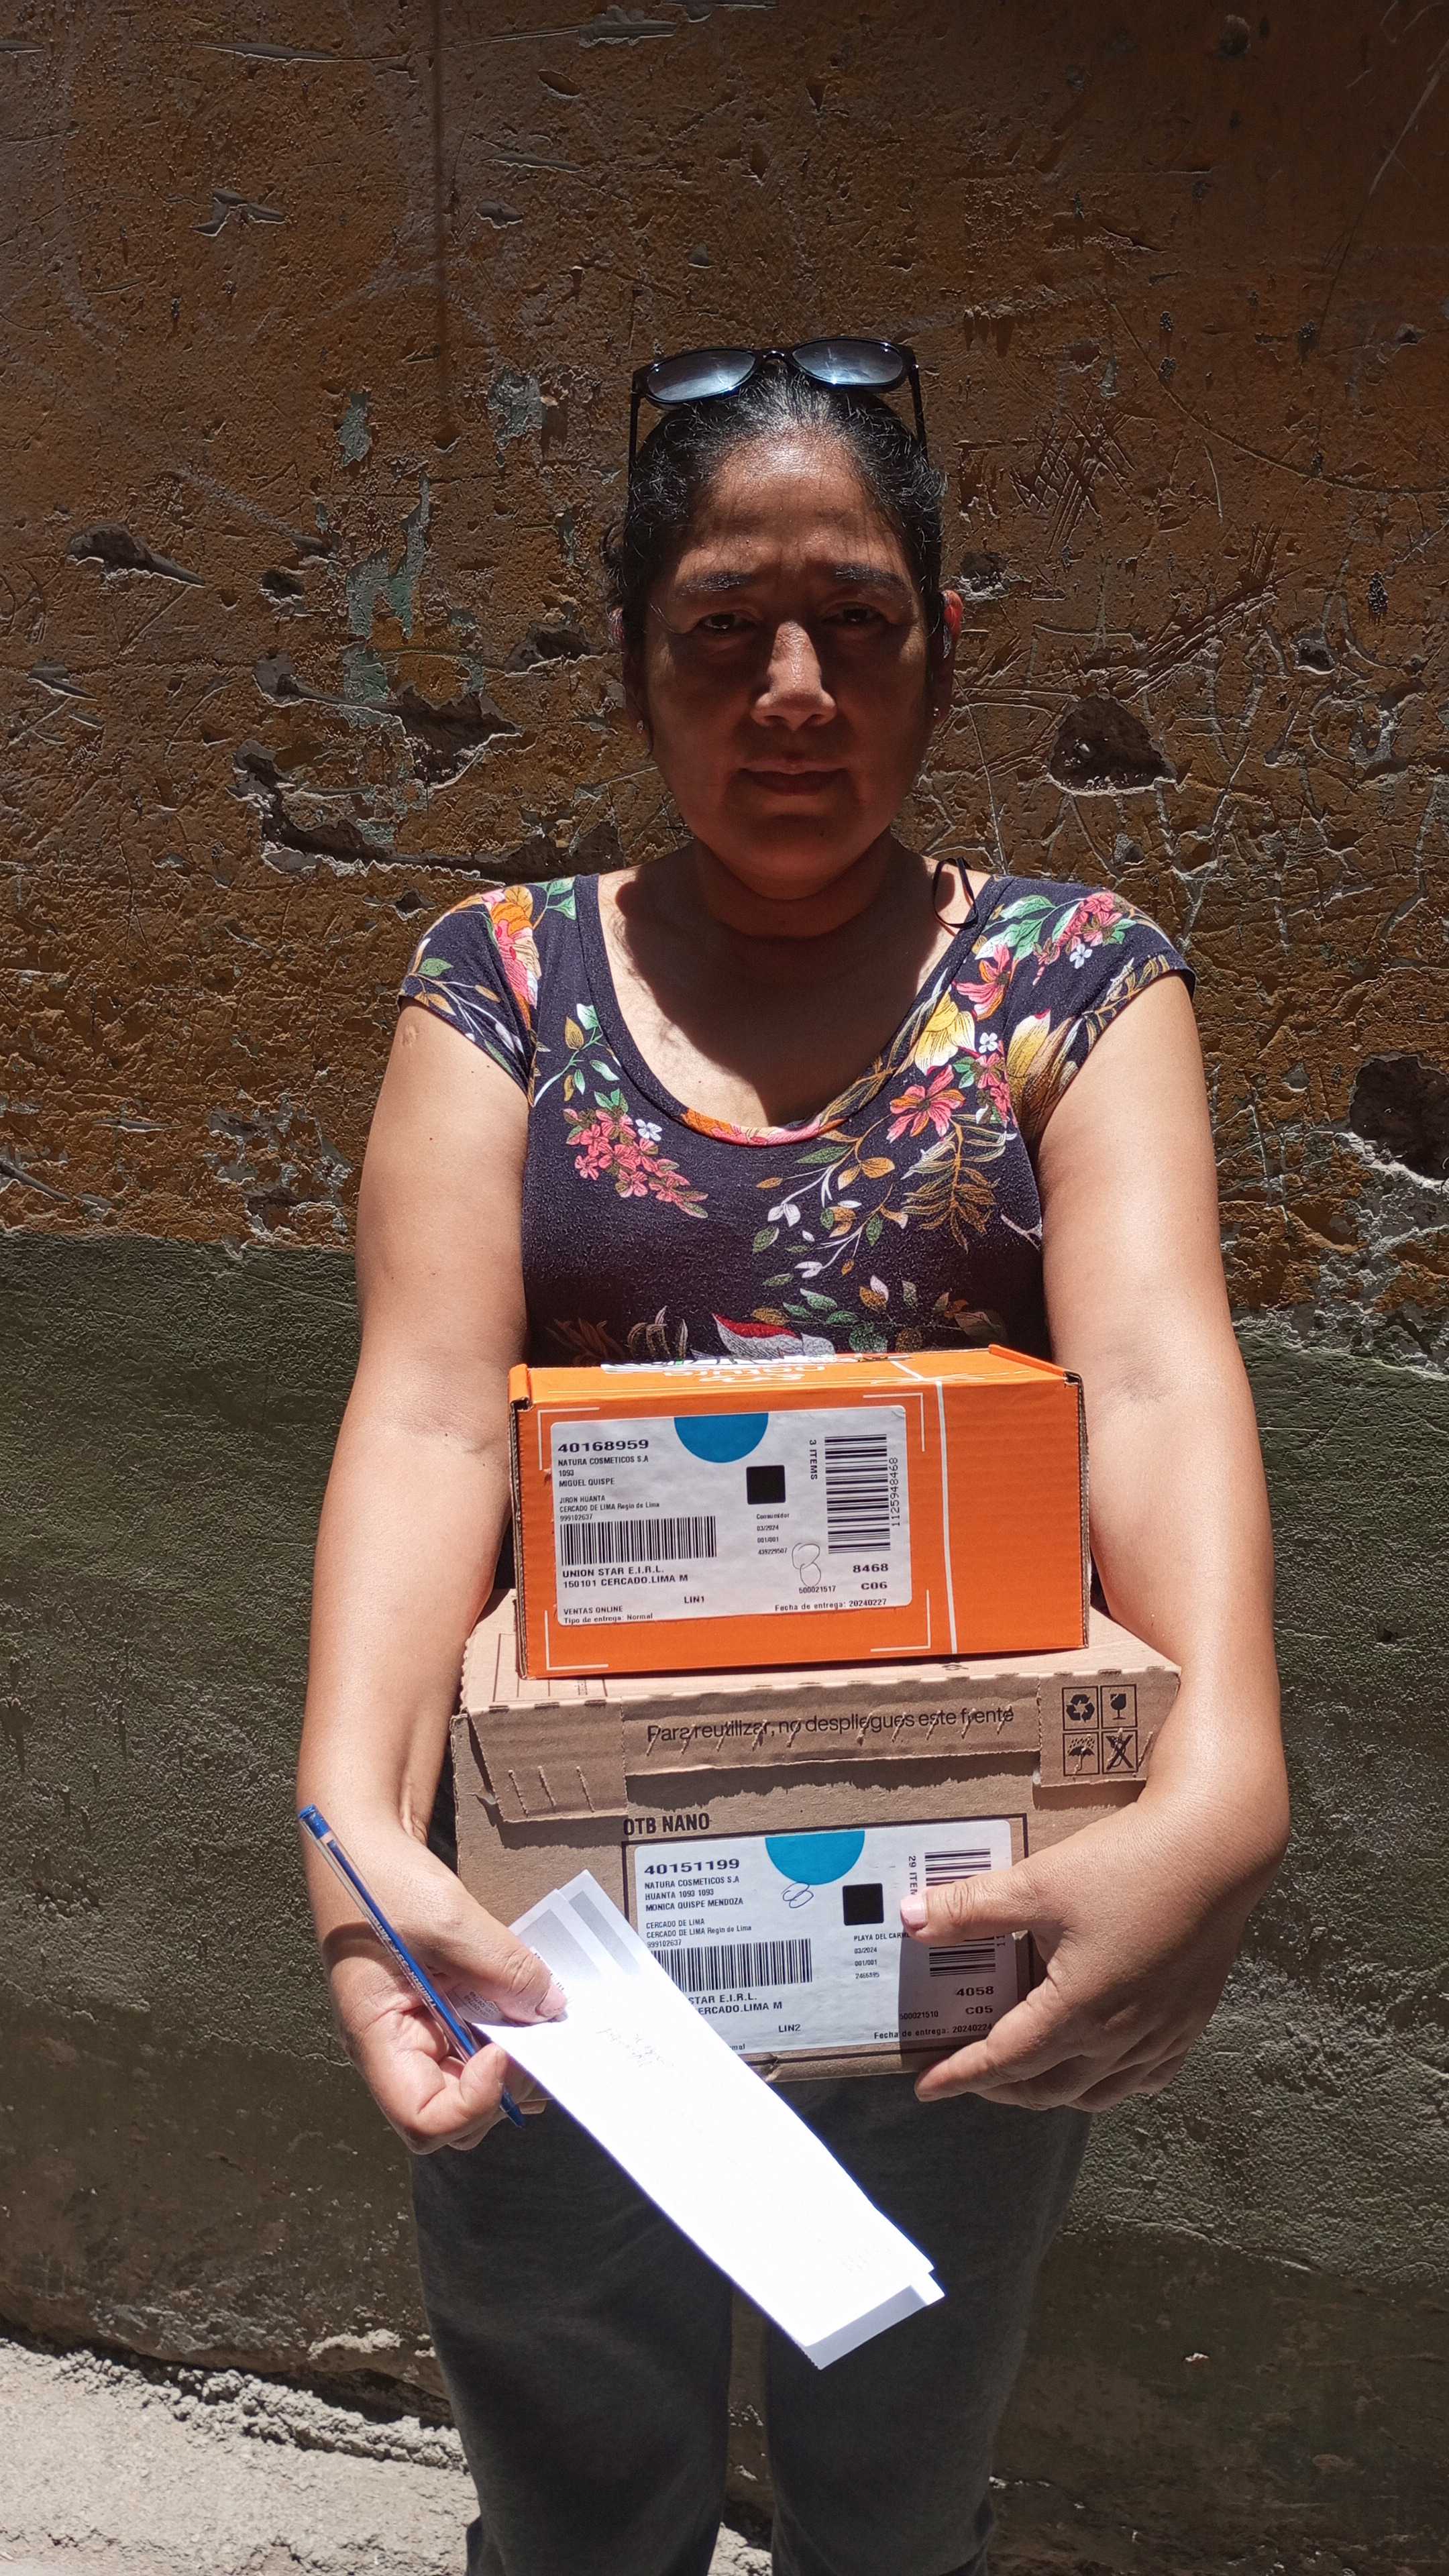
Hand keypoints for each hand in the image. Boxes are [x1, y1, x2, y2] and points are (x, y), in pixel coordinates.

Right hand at [310, 1821, 564, 2153]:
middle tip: (536, 2040)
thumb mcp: (448, 1919)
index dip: (472, 2103)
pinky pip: (475, 2045)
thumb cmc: (382, 1879)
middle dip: (500, 2091)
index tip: (501, 2052)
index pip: (423, 2119)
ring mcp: (416, 2033)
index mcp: (376, 2038)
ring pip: (469, 2085)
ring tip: (538, 2019)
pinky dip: (506, 2034)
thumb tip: (551, 2008)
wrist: (361, 1841)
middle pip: (450, 2116)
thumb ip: (502, 1966)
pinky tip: (527, 2002)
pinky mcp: (436, 2011)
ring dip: (510, 2064)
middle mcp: (394, 2049)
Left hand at [901, 1787, 1279, 2110]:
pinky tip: (1107, 2063)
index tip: (926, 2087)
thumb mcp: (1038, 1883)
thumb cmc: (1127, 1864)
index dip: (961, 2076)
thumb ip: (971, 1909)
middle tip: (970, 2074)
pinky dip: (1116, 2082)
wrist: (1219, 1847)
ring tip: (1029, 2072)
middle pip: (1050, 2088)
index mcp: (1077, 2011)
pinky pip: (1149, 2075)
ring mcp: (1164, 2032)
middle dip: (1003, 2088)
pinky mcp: (1193, 2017)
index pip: (1005, 2061)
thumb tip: (910, 1921)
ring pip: (1101, 2092)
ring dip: (1056, 2091)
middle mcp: (1122, 2037)